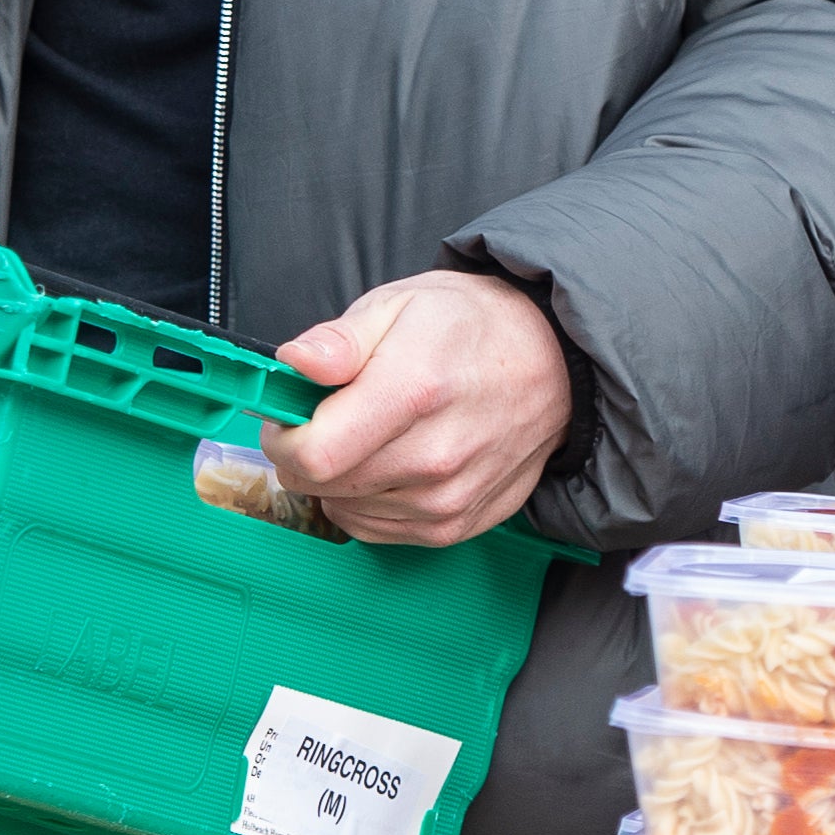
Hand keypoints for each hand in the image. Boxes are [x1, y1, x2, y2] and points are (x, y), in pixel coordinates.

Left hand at [259, 270, 573, 547]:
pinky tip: (388, 462)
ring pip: (346, 511)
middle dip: (306, 455)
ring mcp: (448, 499)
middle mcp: (434, 456)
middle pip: (324, 486)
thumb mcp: (399, 304)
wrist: (552, 362)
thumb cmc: (470, 326)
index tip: (287, 417)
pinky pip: (377, 529)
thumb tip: (294, 362)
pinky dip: (366, 501)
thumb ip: (340, 340)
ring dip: (338, 479)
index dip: (283, 439)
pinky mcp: (457, 525)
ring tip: (368, 434)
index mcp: (414, 391)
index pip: (315, 455)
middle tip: (326, 418)